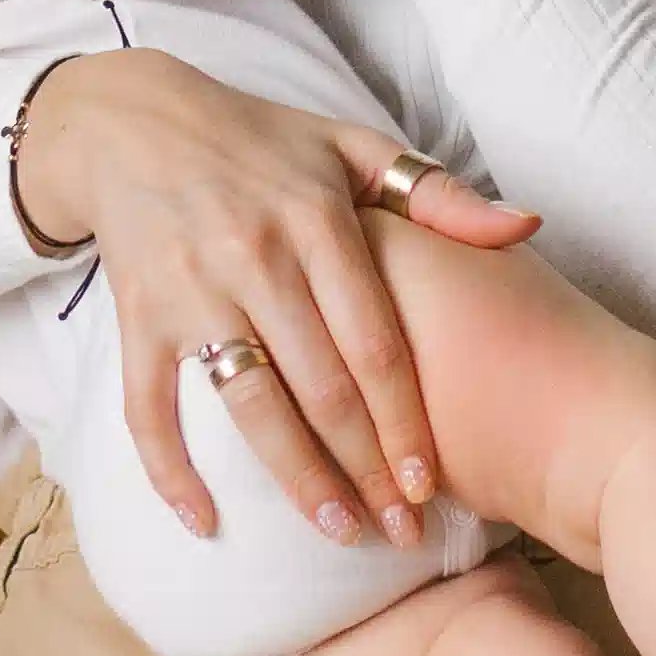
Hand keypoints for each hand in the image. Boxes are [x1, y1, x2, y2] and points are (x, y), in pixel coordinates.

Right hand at [12, 50, 535, 544]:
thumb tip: (526, 227)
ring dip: (295, 478)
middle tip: (401, 532)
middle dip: (365, 469)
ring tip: (339, 533)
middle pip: (321, 387)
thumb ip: (438, 194)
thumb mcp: (350, 146)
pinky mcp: (137, 317)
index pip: (374, 342)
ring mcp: (191, 292)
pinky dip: (171, 471)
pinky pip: (149, 408)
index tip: (431, 483)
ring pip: (250, 406)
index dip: (404, 420)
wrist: (130, 122)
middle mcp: (255, 258)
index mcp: (317, 220)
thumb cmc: (260, 141)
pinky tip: (208, 524)